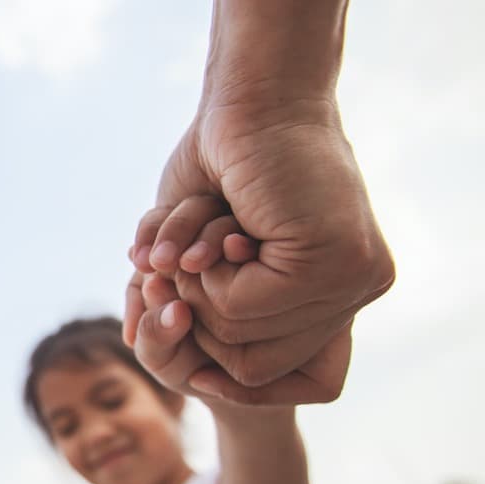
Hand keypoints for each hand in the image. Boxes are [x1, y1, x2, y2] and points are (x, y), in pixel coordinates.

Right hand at [126, 97, 392, 403]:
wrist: (251, 100)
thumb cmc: (221, 166)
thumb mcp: (204, 246)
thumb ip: (202, 296)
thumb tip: (138, 338)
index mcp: (337, 290)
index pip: (269, 371)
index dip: (206, 352)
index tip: (164, 307)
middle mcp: (358, 289)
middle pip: (252, 366)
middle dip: (194, 316)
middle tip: (170, 260)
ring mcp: (353, 281)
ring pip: (243, 339)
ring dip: (195, 284)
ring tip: (192, 236)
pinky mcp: (333, 263)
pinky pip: (241, 307)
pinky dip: (206, 273)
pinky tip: (215, 228)